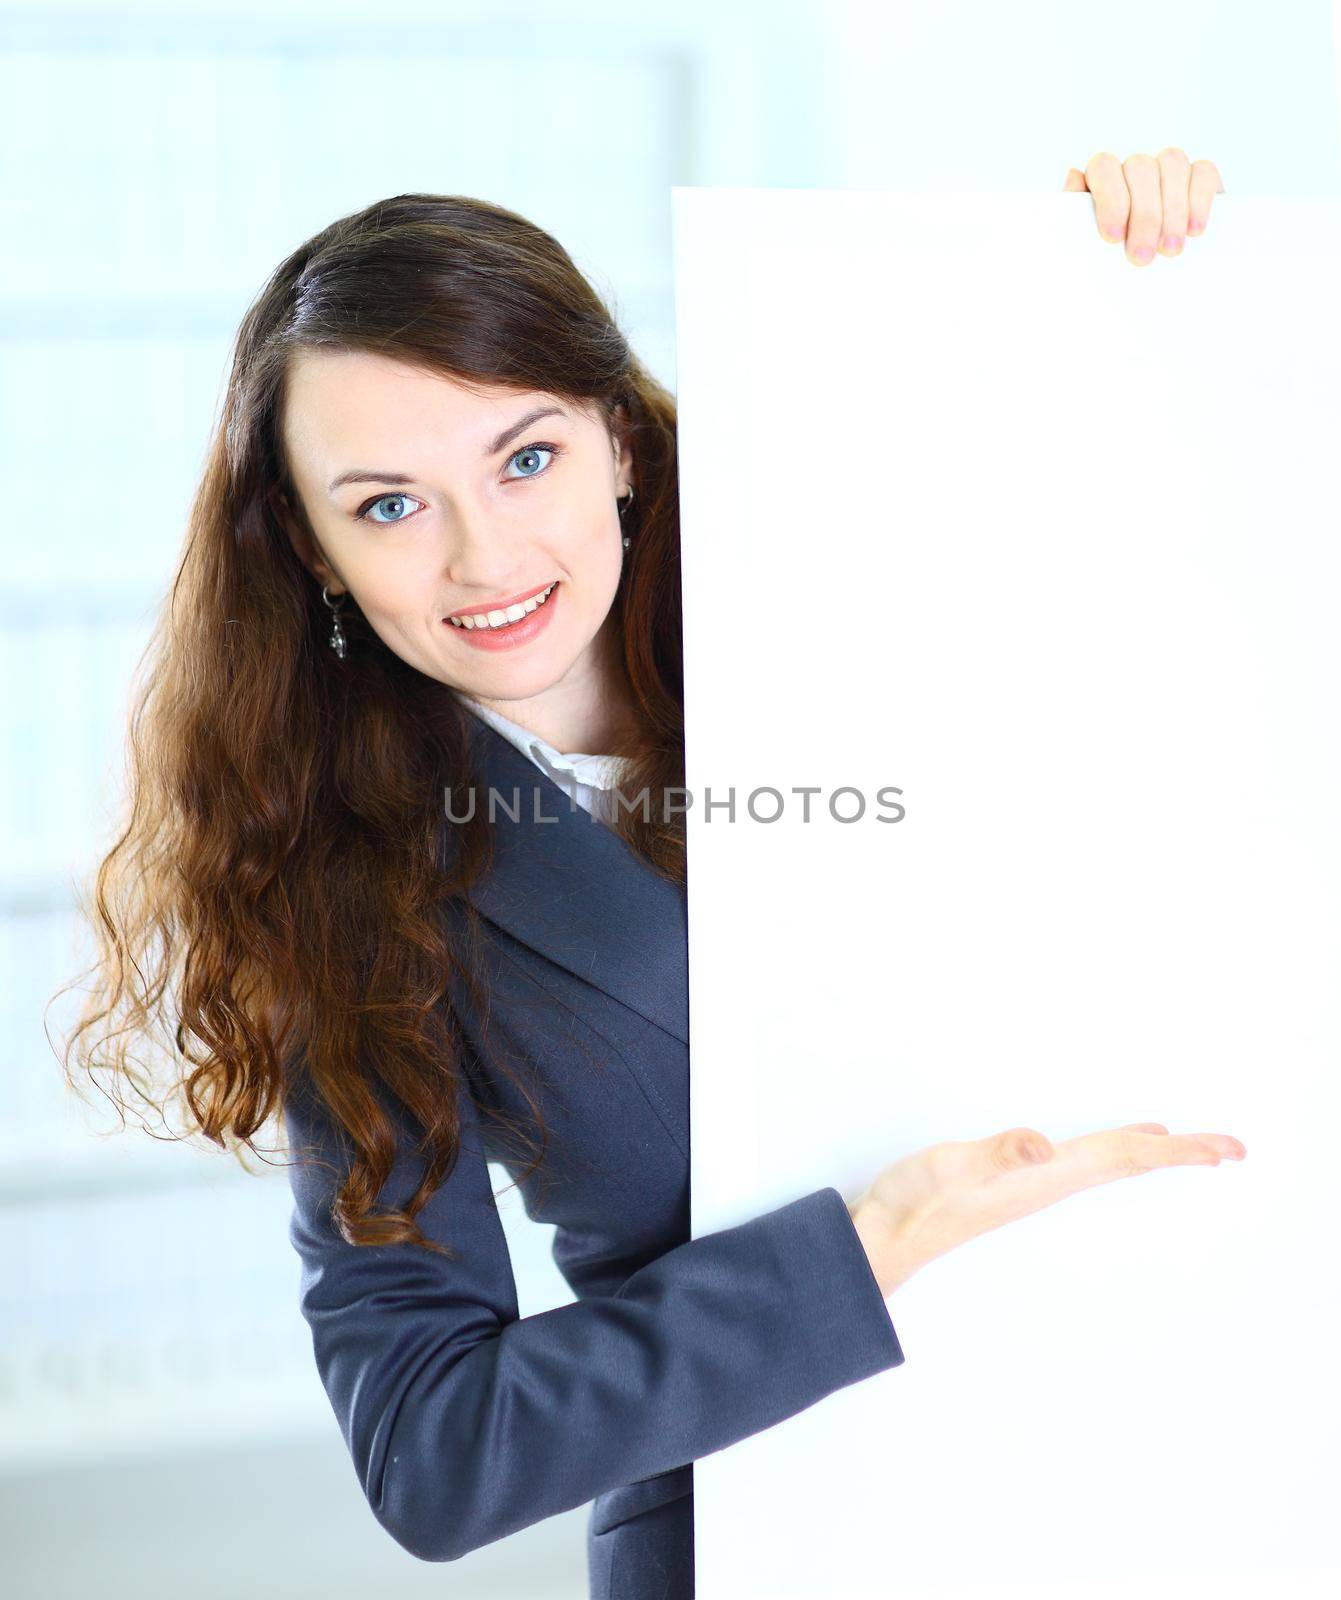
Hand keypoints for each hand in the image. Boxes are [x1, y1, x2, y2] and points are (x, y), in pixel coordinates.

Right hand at [847, 1120, 1246, 1296]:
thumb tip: (1041, 1142)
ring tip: (1184, 1146)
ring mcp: (1034, 1188)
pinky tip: (1112, 1151)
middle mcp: (1048, 1185)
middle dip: (1180, 1155)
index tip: (1223, 1150)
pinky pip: (1084, 1168)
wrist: (885, 1241)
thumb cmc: (913, 1202)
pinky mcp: (1016, 1186)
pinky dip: (1112, 1155)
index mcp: (1044, 1177)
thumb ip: (994, 1153)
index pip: (1122, 1158)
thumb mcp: (948, 1166)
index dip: (1174, 1151)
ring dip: (1150, 1155)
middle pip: (1127, 1165)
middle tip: (1231, 1149)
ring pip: (1109, 1167)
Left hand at [1063, 148, 1225, 265]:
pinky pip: (1203, 172)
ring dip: (1173, 210)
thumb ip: (1076, 212)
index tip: (1113, 237)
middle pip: (1140, 169)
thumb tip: (1073, 175)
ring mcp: (1168, 167)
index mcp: (1105, 177)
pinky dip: (1199, 200)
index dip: (1110, 198)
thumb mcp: (1087, 243)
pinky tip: (1194, 230)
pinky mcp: (1200, 176)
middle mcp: (1136, 167)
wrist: (1150, 276)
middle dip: (1143, 216)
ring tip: (1169, 250)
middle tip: (1142, 257)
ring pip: (1172, 164)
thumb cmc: (1110, 258)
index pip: (1104, 166)